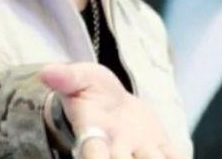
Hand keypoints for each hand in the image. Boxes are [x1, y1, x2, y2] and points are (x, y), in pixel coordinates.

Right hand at [40, 62, 181, 158]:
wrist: (118, 102)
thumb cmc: (93, 91)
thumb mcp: (79, 77)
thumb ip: (65, 76)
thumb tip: (45, 71)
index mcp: (93, 134)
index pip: (92, 153)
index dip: (96, 158)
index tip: (100, 153)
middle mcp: (117, 150)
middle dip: (130, 157)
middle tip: (138, 147)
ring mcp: (142, 152)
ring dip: (153, 157)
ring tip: (150, 147)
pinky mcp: (164, 150)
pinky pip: (175, 158)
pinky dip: (176, 157)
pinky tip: (175, 153)